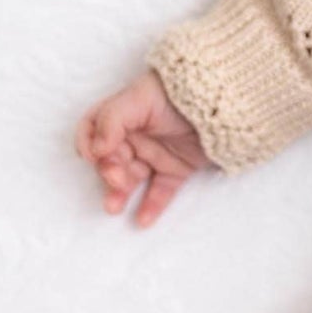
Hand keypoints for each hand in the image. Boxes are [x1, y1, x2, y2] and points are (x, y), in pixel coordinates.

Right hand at [75, 69, 209, 227]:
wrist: (223, 101)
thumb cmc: (178, 91)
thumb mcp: (140, 98)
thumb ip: (112, 120)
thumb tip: (95, 150)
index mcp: (123, 114)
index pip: (92, 131)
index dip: (88, 145)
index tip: (94, 156)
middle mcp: (136, 135)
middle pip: (110, 159)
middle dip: (107, 171)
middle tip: (116, 178)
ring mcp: (156, 153)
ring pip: (131, 179)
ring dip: (119, 193)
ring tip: (113, 207)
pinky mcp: (177, 169)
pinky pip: (161, 191)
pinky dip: (151, 206)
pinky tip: (143, 221)